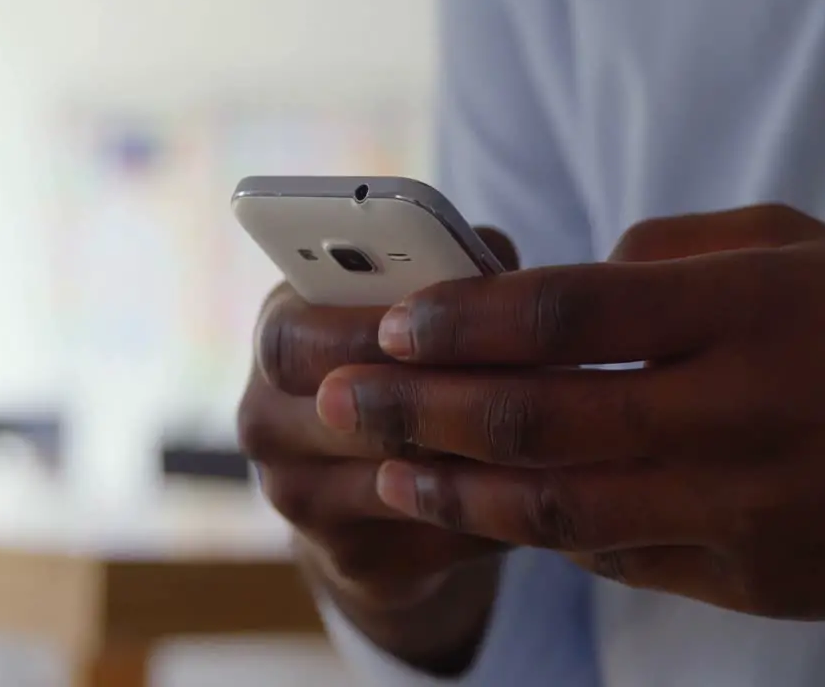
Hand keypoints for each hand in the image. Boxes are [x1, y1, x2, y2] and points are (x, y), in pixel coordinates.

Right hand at [237, 228, 517, 671]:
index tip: (432, 323)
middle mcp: (266, 422)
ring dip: (482, 452)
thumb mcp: (411, 308)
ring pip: (399, 479)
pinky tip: (545, 484)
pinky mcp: (353, 561)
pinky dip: (499, 510)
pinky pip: (439, 535)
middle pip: (343, 413)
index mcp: (276, 337)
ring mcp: (300, 500)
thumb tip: (494, 263)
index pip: (291, 338)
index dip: (362, 331)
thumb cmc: (407, 364)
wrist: (375, 489)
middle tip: (518, 371)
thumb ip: (446, 269)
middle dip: (433, 392)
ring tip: (558, 425)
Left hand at [316, 204, 824, 618]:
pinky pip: (617, 556)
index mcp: (744, 314)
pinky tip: (488, 514)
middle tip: (337, 401)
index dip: (466, 320)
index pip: (570, 315)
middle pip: (539, 418)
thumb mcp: (794, 249)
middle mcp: (735, 416)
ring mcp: (740, 512)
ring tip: (384, 475)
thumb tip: (558, 293)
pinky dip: (544, 532)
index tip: (392, 323)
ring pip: (560, 508)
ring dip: (457, 493)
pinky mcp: (748, 580)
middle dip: (418, 411)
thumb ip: (667, 258)